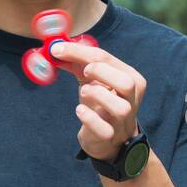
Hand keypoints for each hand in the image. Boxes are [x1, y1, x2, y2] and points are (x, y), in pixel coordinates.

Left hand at [51, 40, 145, 162]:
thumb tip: (55, 48)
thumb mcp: (93, 79)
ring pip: (120, 108)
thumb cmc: (101, 102)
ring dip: (98, 95)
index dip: (79, 51)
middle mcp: (131, 99)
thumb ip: (77, 63)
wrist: (108, 138)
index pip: (108, 59)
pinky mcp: (109, 136)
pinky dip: (89, 117)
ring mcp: (122, 120)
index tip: (57, 49)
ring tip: (84, 92)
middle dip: (102, 72)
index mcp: (131, 79)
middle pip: (126, 83)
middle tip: (84, 71)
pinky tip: (80, 110)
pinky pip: (104, 129)